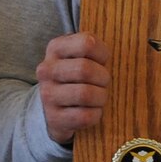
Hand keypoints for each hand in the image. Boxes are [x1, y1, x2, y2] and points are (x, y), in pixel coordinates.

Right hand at [36, 31, 111, 145]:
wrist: (52, 107)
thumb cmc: (75, 76)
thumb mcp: (79, 55)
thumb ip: (93, 48)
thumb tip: (114, 54)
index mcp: (55, 48)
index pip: (87, 43)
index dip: (103, 54)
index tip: (102, 61)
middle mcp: (46, 70)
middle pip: (85, 69)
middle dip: (103, 77)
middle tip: (104, 82)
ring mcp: (48, 95)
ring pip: (85, 94)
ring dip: (101, 97)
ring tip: (99, 97)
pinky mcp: (54, 118)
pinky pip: (85, 116)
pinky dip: (96, 114)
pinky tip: (93, 110)